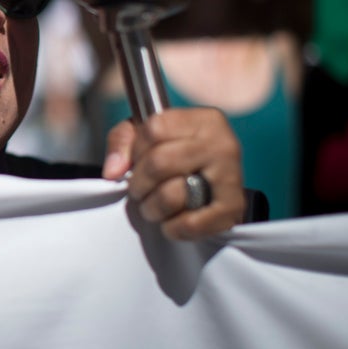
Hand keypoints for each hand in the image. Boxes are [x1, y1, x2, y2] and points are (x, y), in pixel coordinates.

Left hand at [102, 107, 244, 239]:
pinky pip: (191, 223)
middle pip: (159, 162)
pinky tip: (171, 223)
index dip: (136, 149)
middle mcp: (221, 143)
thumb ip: (123, 141)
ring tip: (152, 207)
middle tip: (138, 191)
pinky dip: (173, 228)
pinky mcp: (233, 208)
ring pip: (172, 194)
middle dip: (139, 183)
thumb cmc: (180, 157)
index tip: (137, 162)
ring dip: (152, 208)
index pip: (154, 128)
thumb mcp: (148, 136)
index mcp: (203, 120)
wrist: (217, 188)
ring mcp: (231, 175)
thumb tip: (114, 170)